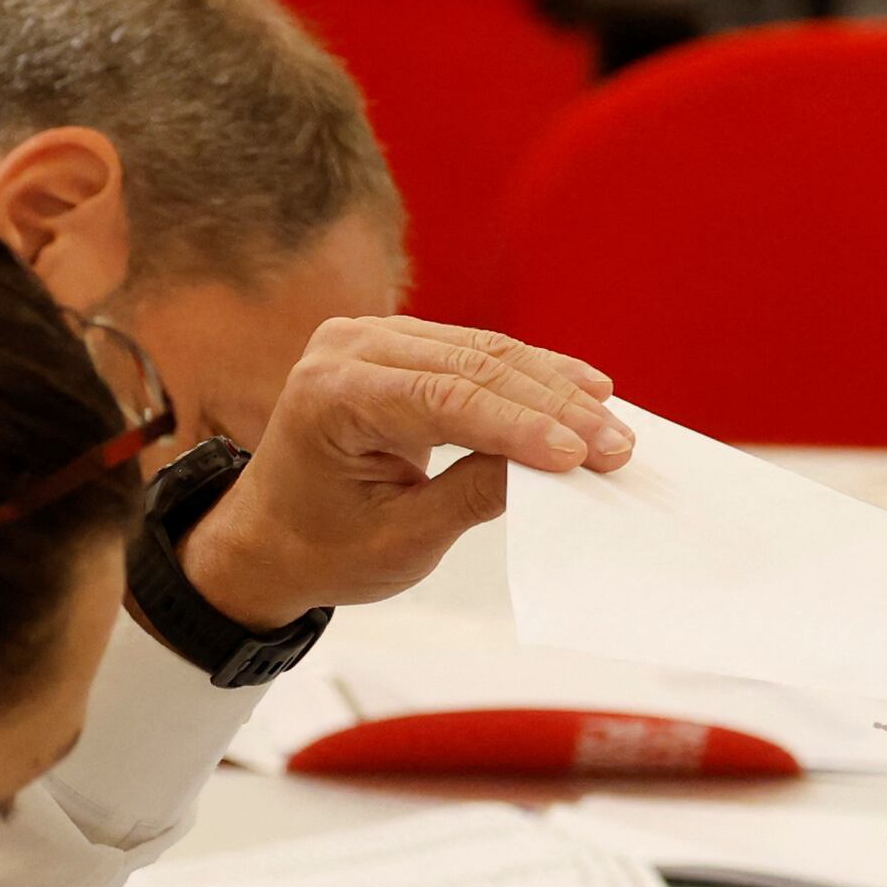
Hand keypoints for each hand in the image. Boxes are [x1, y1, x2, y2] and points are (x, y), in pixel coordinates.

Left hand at [179, 317, 630, 625]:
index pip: (443, 399)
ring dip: (554, 388)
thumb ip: (473, 495)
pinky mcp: (400, 345)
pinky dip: (532, 377)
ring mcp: (373, 338)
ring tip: (612, 421)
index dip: (520, 426)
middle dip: (553, 407)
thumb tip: (553, 467)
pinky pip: (476, 354)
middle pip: (472, 366)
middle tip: (616, 443)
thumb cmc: (322, 548)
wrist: (270, 539)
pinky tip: (584, 389)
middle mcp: (348, 348)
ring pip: (485, 352)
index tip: (580, 454)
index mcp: (330, 395)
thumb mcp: (401, 539)